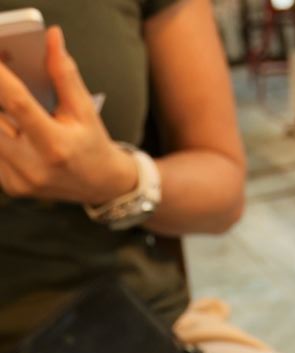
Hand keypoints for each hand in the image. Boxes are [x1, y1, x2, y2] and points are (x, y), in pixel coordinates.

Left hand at [0, 26, 136, 202]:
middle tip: (2, 77)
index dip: (0, 76)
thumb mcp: (84, 109)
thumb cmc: (92, 144)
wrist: (100, 187)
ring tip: (8, 99)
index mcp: (55, 146)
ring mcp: (20, 180)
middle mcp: (34, 167)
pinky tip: (10, 126)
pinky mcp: (11, 186)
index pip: (17, 102)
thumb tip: (51, 37)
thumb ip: (63, 73)